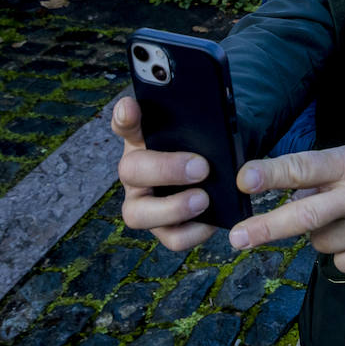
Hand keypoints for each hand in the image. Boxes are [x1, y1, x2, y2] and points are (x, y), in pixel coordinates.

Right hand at [113, 97, 217, 251]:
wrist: (220, 172)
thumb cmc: (205, 147)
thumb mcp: (204, 131)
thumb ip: (201, 122)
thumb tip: (212, 118)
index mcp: (143, 140)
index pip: (125, 123)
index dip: (124, 117)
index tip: (131, 107)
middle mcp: (136, 172)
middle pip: (131, 171)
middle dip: (165, 169)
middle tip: (200, 167)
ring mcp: (144, 203)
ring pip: (138, 214)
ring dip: (172, 208)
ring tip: (203, 199)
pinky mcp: (163, 228)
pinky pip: (171, 238)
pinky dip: (192, 232)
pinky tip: (211, 222)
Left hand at [226, 143, 344, 273]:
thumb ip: (312, 177)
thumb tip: (270, 198)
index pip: (306, 167)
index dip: (273, 174)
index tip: (244, 179)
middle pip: (308, 214)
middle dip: (268, 227)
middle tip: (237, 237)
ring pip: (319, 243)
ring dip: (319, 234)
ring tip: (344, 217)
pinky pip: (341, 262)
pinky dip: (342, 251)